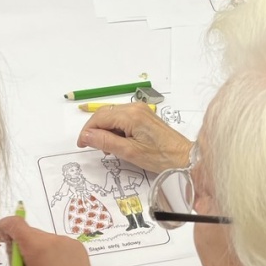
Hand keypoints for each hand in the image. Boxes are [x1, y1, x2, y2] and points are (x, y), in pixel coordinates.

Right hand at [0, 216, 96, 265]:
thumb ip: (13, 256)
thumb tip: (11, 241)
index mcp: (36, 247)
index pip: (16, 224)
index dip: (5, 224)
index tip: (0, 232)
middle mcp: (52, 238)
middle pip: (31, 231)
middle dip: (23, 240)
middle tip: (23, 257)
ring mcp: (67, 240)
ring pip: (45, 237)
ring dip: (39, 246)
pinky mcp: (78, 245)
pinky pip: (58, 242)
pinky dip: (53, 250)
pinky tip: (57, 265)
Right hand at [77, 103, 192, 172]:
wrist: (184, 158)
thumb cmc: (160, 157)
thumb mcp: (129, 152)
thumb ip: (105, 142)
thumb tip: (86, 136)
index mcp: (131, 115)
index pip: (99, 118)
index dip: (87, 131)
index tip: (82, 144)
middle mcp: (135, 108)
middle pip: (105, 114)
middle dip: (95, 130)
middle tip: (94, 148)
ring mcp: (140, 110)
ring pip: (112, 116)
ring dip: (105, 131)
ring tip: (109, 148)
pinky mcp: (144, 116)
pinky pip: (122, 119)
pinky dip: (115, 130)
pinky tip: (118, 143)